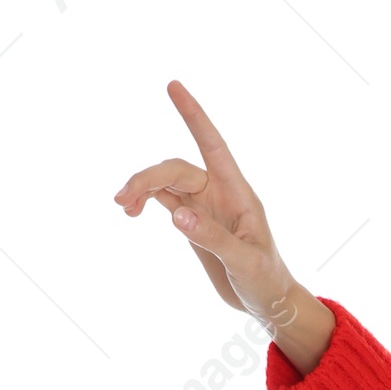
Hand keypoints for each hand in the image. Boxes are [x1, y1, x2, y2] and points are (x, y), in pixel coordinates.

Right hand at [112, 79, 334, 372]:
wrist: (268, 303)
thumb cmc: (266, 281)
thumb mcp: (245, 262)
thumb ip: (212, 238)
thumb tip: (176, 214)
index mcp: (238, 193)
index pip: (212, 145)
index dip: (194, 116)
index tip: (173, 86)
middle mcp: (219, 193)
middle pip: (176, 169)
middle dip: (148, 177)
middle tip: (123, 200)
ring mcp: (204, 206)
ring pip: (166, 182)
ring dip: (142, 188)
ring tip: (123, 207)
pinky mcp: (193, 222)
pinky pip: (164, 199)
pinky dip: (145, 200)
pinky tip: (131, 210)